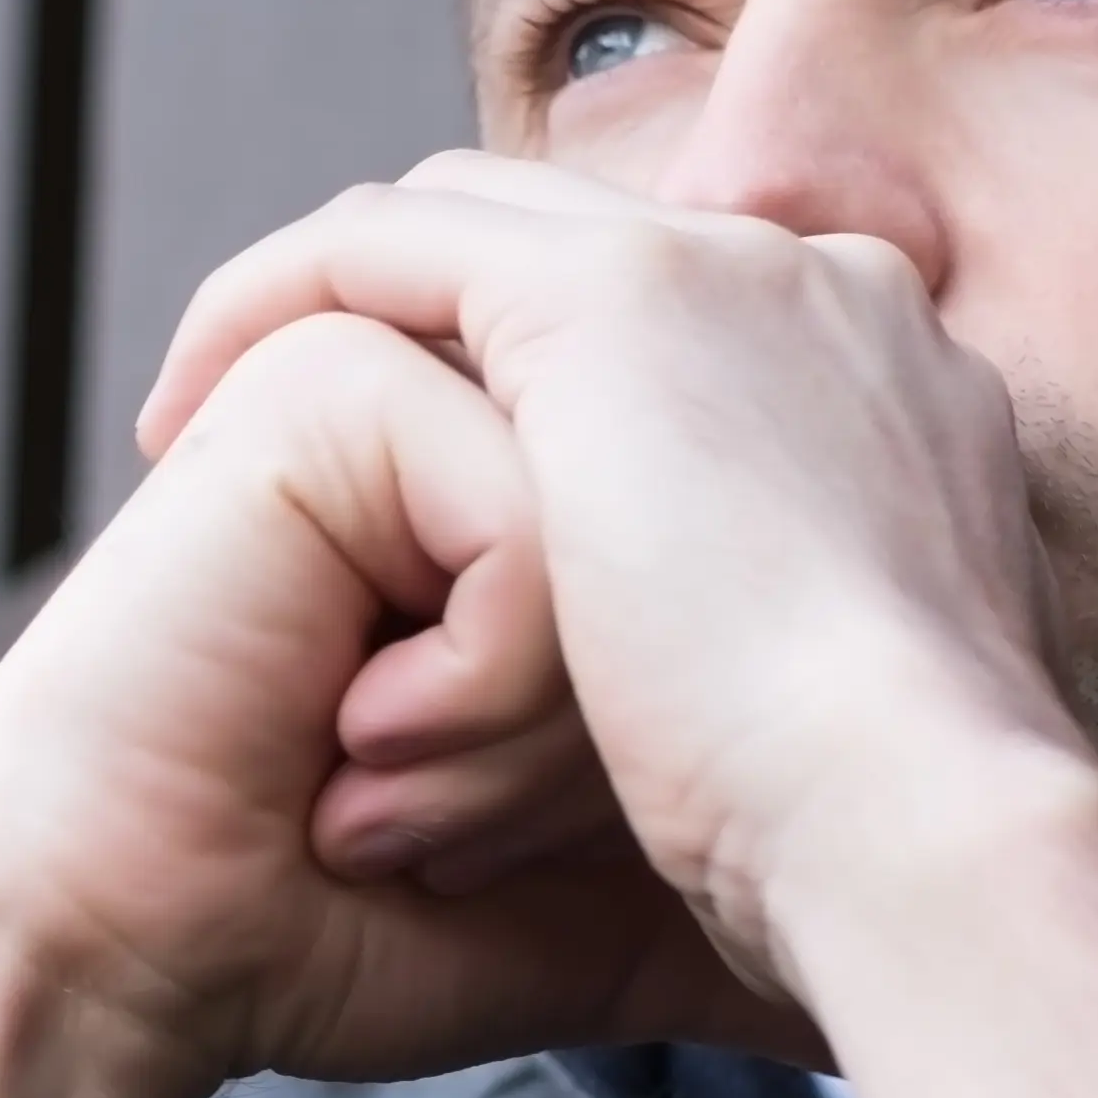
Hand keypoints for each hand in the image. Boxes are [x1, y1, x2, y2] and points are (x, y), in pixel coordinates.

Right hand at [0, 306, 786, 1097]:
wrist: (145, 960)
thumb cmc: (341, 931)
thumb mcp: (597, 905)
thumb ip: (736, 887)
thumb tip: (881, 977)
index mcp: (550, 487)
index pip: (710, 559)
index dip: (659, 728)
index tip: (542, 838)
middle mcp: (488, 411)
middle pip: (677, 546)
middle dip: (583, 736)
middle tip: (440, 833)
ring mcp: (408, 389)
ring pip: (615, 535)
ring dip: (525, 726)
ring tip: (390, 801)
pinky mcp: (334, 396)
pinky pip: (521, 533)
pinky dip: (472, 689)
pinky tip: (352, 752)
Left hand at [138, 157, 1091, 1005]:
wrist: (914, 825)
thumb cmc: (875, 854)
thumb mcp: (830, 744)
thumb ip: (765, 682)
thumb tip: (693, 773)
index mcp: (895, 400)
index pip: (684, 351)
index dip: (530, 426)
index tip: (429, 543)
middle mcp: (823, 296)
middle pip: (567, 269)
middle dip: (413, 357)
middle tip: (291, 483)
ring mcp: (730, 274)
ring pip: (466, 243)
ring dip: (325, 333)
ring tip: (201, 447)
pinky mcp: (616, 298)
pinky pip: (379, 246)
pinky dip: (272, 307)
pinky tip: (183, 419)